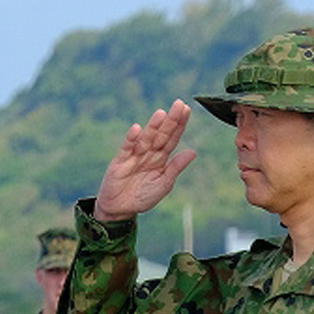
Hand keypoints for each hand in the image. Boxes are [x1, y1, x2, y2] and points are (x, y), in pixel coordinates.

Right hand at [94, 101, 196, 221]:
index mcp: (161, 159)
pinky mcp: (120, 162)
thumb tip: (193, 152)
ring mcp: (134, 156)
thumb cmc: (143, 197)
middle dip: (170, 120)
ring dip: (153, 126)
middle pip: (161, 134)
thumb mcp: (164, 184)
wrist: (120, 209)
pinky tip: (137, 129)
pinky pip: (126, 148)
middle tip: (179, 104)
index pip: (172, 138)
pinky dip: (131, 139)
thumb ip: (176, 167)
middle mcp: (148, 154)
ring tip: (161, 113)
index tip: (187, 110)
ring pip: (146, 139)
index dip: (180, 125)